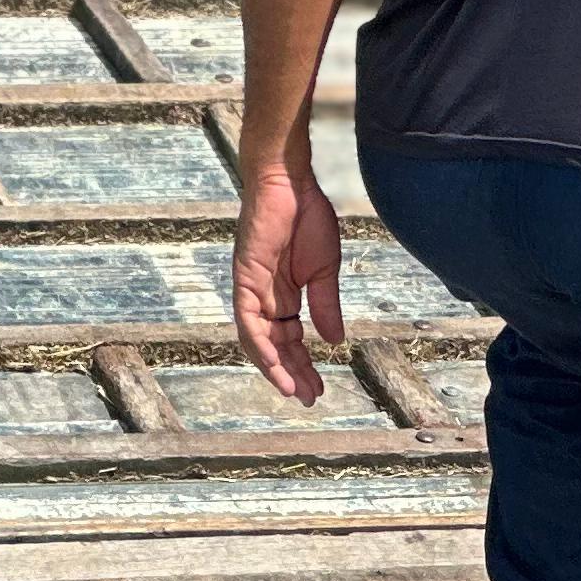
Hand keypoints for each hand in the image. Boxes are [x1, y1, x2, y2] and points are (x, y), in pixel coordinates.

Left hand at [231, 146, 348, 401]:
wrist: (291, 182)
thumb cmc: (307, 217)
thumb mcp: (325, 270)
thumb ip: (325, 306)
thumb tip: (335, 341)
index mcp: (283, 296)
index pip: (291, 340)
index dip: (303, 365)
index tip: (318, 388)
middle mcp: (263, 298)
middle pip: (275, 346)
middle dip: (292, 373)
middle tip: (309, 398)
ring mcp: (252, 290)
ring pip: (257, 340)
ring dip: (275, 367)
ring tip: (294, 390)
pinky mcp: (245, 279)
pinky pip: (248, 320)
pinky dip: (260, 344)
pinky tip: (275, 364)